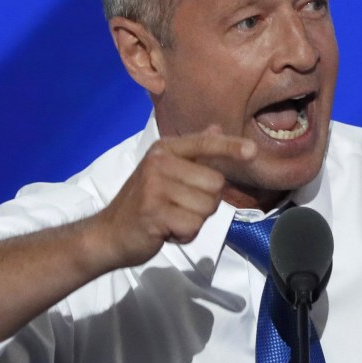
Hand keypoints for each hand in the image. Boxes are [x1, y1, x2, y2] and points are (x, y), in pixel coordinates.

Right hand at [90, 126, 256, 268]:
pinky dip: (185, 234)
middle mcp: (159, 163)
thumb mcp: (165, 171)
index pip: (204, 143)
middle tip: (178, 207)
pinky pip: (193, 225)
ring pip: (207, 206)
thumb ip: (193, 151)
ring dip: (195, 220)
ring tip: (171, 218)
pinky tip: (166, 230)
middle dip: (205, 202)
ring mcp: (154, 187)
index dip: (231, 147)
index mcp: (164, 150)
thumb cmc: (143, 203)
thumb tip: (216, 128)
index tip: (253, 151)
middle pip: (215, 182)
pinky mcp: (153, 212)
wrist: (109, 233)